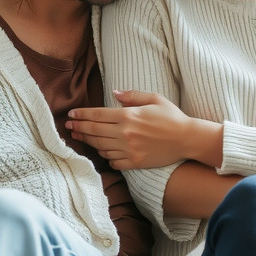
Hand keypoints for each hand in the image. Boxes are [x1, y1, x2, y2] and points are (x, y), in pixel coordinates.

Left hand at [66, 90, 218, 170]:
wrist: (187, 139)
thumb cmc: (172, 117)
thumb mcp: (154, 99)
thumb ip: (133, 95)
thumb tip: (114, 92)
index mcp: (128, 116)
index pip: (97, 115)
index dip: (82, 114)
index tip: (72, 114)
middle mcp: (125, 133)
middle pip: (94, 131)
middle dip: (78, 128)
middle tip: (68, 126)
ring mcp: (129, 150)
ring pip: (100, 147)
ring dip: (88, 142)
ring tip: (79, 137)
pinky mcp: (134, 162)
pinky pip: (113, 161)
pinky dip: (105, 157)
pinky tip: (103, 152)